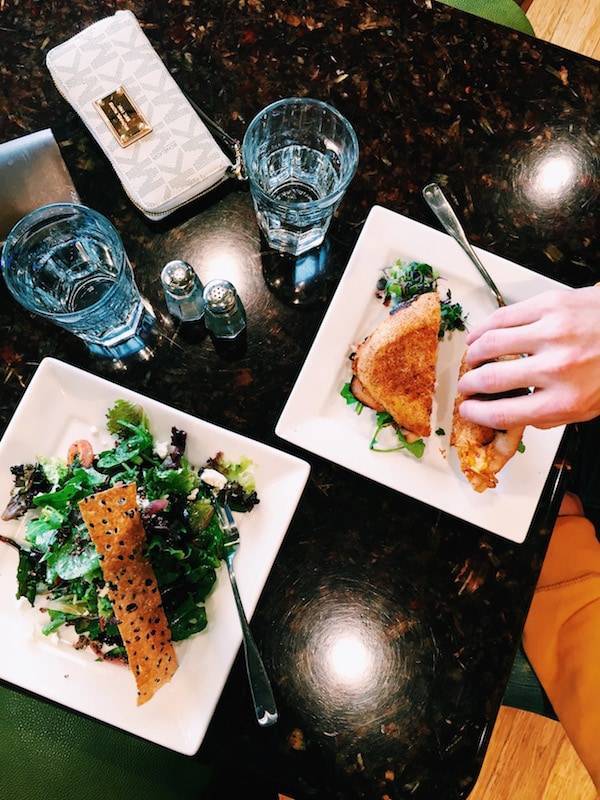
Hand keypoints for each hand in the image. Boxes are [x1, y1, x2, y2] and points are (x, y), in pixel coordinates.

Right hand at [457, 286, 599, 429]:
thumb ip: (549, 413)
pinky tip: (479, 335)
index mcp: (566, 400)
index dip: (478, 412)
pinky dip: (485, 328)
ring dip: (473, 354)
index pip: (504, 413)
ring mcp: (553, 333)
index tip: (468, 409)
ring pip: (491, 343)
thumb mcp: (588, 407)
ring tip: (470, 359)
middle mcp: (557, 368)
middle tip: (466, 385)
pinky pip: (504, 317)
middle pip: (492, 378)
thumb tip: (513, 413)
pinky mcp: (551, 305)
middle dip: (470, 384)